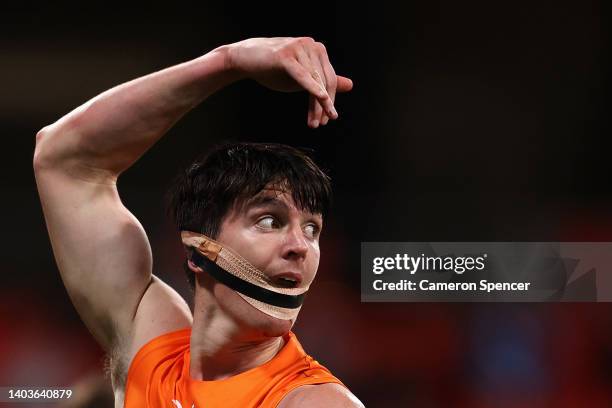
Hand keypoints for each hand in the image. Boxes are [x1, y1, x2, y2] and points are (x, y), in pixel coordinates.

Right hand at [225, 37, 352, 127]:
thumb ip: (324, 80)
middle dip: (324, 106)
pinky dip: (313, 87)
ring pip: (315, 82)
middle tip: (321, 124)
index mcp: (318, 50)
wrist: (245, 59)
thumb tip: (350, 85)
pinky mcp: (286, 54)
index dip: (330, 101)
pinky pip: (303, 75)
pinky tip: (322, 98)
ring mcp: (299, 48)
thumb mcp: (303, 77)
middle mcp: (312, 46)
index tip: (328, 119)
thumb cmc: (274, 68)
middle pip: (325, 81)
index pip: (330, 79)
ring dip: (317, 105)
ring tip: (314, 123)